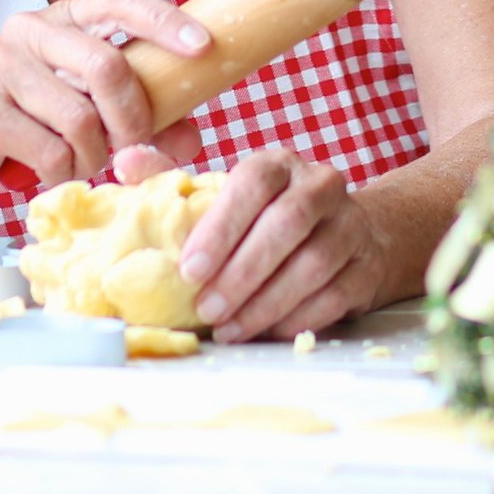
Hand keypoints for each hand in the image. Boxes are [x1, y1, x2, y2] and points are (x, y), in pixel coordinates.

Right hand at [0, 0, 208, 194]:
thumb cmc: (26, 120)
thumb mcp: (91, 111)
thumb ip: (144, 120)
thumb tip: (189, 140)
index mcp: (64, 20)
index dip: (164, 21)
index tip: (202, 47)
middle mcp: (30, 31)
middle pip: (106, 66)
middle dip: (133, 119)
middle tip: (134, 147)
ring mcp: (1, 66)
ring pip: (80, 119)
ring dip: (91, 156)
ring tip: (76, 159)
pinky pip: (50, 151)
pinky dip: (61, 172)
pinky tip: (45, 167)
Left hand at [125, 146, 387, 341]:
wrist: (348, 232)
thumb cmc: (266, 215)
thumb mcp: (223, 192)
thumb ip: (174, 178)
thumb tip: (126, 162)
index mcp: (278, 163)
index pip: (251, 185)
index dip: (220, 228)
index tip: (188, 270)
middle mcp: (321, 186)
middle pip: (285, 227)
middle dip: (240, 274)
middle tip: (205, 309)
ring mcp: (351, 226)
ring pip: (312, 266)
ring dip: (265, 303)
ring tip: (229, 328)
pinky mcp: (367, 266)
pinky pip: (334, 296)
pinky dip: (297, 318)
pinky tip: (265, 331)